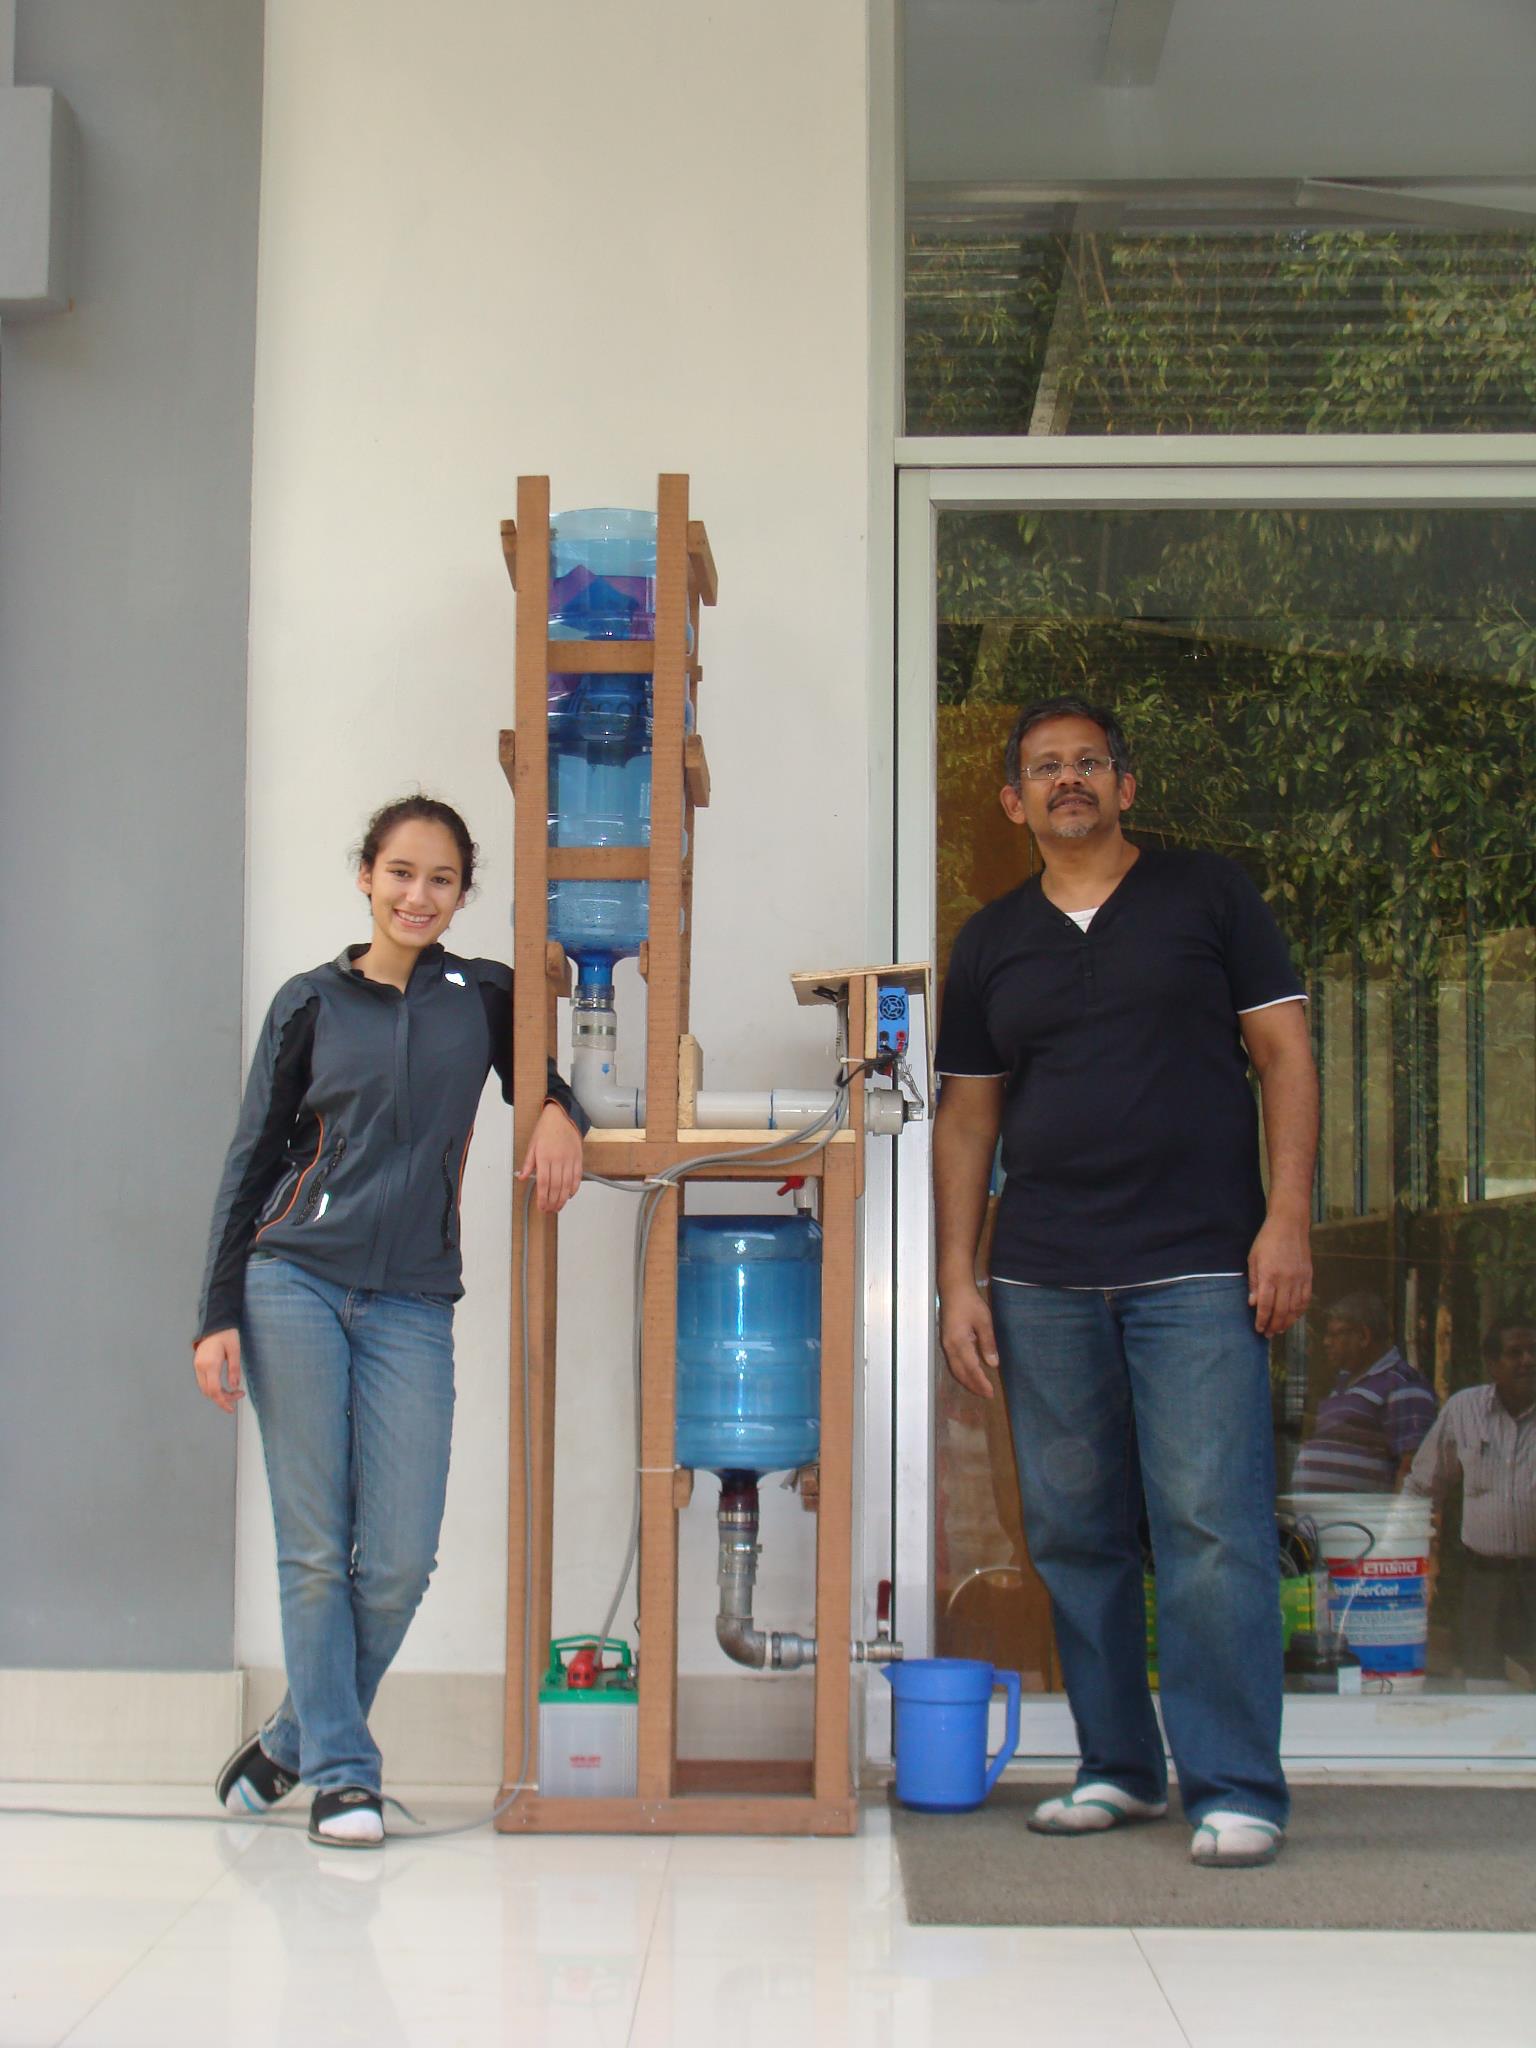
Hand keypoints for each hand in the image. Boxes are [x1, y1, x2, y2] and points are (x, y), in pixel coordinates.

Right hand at [193, 1328, 243, 1412]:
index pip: (214, 1390)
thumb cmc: (227, 1334)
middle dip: (223, 1399)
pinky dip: (213, 1388)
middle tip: (238, 1396)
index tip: (232, 1408)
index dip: (223, 1402)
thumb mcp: (235, 1350)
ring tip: (233, 1391)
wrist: (214, 1322)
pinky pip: (203, 1382)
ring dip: (218, 1394)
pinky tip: (224, 1385)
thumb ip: (234, 1369)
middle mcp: (200, 1367)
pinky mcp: (197, 1364)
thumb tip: (234, 1387)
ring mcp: (197, 1366)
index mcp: (210, 1364)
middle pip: (208, 1392)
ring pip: (205, 1388)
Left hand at [518, 1101, 583, 1213]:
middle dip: (552, 1202)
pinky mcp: (578, 1159)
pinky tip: (569, 1195)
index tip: (541, 1206)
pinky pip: (577, 1177)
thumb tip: (521, 1177)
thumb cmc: (546, 1130)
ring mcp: (569, 1159)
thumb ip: (528, 1163)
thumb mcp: (532, 1145)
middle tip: (549, 1210)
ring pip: (567, 1185)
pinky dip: (574, 1188)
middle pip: (556, 1187)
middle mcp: (558, 1159)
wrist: (562, 1117)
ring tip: (558, 1207)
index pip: (544, 1182)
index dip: (543, 1197)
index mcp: (544, 1156)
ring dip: (563, 1198)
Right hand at [938, 1281, 1000, 1400]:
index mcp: (959, 1343)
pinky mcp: (947, 1341)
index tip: (990, 1393)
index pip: (971, 1369)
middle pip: (960, 1373)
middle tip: (986, 1395)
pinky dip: (962, 1372)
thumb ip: (988, 1343)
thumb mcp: (984, 1321)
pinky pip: (953, 1362)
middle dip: (973, 1386)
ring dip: (966, 1381)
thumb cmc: (970, 1303)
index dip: (980, 1382)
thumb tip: (993, 1364)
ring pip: (955, 1369)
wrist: (953, 1289)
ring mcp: (946, 1344)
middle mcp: (950, 1347)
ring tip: (979, 1388)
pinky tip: (970, 1373)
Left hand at [1247, 1215, 1311, 1336]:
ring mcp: (1299, 1279)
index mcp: (1269, 1276)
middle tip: (1269, 1334)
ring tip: (1280, 1329)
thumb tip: (1252, 1304)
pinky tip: (1294, 1317)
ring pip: (1295, 1308)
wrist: (1289, 1225)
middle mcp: (1286, 1280)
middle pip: (1281, 1310)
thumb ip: (1254, 1282)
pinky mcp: (1308, 1277)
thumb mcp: (1253, 1259)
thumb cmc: (1267, 1241)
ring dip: (1287, 1321)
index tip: (1259, 1329)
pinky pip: (1305, 1300)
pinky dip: (1300, 1311)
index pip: (1265, 1305)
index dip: (1262, 1320)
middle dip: (1274, 1325)